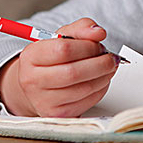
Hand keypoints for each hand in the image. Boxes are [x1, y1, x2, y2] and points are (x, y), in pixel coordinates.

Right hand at [0, 18, 118, 116]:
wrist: (39, 84)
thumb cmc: (53, 58)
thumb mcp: (64, 36)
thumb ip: (83, 28)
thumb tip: (98, 33)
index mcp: (31, 56)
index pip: (64, 49)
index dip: (88, 46)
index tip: (100, 45)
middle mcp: (32, 80)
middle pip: (73, 73)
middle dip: (100, 63)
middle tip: (110, 58)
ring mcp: (42, 100)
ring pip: (83, 89)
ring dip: (104, 77)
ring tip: (108, 68)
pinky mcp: (57, 114)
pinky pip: (87, 102)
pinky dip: (101, 90)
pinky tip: (100, 81)